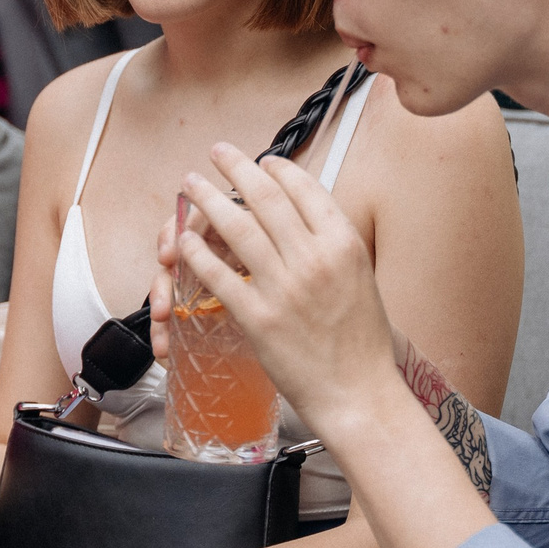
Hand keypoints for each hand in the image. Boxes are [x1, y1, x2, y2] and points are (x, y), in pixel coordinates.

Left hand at [166, 143, 400, 437]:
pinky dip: (198, 253)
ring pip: (236, 227)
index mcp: (344, 244)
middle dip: (235, 167)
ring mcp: (284, 287)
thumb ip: (332, 246)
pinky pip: (219, 275)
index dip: (276, 168)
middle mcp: (314, 258)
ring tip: (192, 185)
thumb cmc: (363, 343)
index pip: (304, 188)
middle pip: (264, 197)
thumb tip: (305, 221)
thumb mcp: (362, 278)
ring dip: (208, 199)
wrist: (360, 393)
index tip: (260, 161)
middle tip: (217, 154)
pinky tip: (185, 240)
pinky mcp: (258, 318)